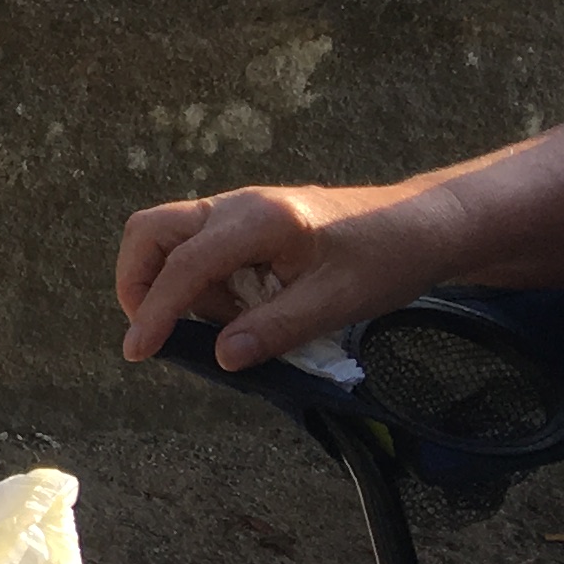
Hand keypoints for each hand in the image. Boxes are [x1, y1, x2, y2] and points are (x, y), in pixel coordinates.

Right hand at [114, 182, 457, 370]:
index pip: (185, 265)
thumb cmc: (388, 258)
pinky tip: (239, 309)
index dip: (155, 311)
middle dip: (138, 283)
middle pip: (151, 232)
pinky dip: (198, 284)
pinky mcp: (245, 224)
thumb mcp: (338, 302)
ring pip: (168, 240)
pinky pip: (197, 250)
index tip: (138, 352)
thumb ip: (275, 329)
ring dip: (174, 286)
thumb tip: (221, 357)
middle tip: (156, 332)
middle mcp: (237, 206)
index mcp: (259, 220)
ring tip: (225, 323)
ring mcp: (238, 211)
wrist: (425, 225)